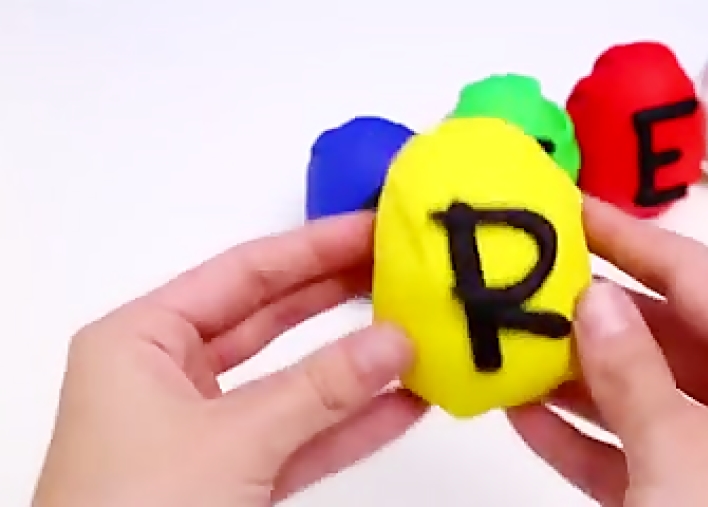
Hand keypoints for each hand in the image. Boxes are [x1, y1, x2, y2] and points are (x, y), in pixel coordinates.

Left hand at [32, 213, 426, 506]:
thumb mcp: (231, 440)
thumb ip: (319, 390)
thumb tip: (399, 341)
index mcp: (140, 340)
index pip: (242, 273)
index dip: (313, 248)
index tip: (374, 229)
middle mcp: (168, 375)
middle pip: (270, 319)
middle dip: (338, 296)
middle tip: (402, 268)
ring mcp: (202, 430)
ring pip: (291, 383)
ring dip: (354, 366)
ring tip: (417, 330)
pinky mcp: (230, 479)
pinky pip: (298, 439)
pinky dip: (348, 425)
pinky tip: (404, 402)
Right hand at [508, 198, 707, 506]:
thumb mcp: (681, 447)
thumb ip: (629, 369)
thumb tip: (589, 298)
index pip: (692, 273)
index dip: (626, 236)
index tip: (565, 208)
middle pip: (660, 330)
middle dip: (589, 309)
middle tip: (520, 278)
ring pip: (636, 390)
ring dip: (572, 372)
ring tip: (506, 339)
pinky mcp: (684, 496)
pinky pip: (625, 447)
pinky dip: (575, 433)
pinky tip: (520, 411)